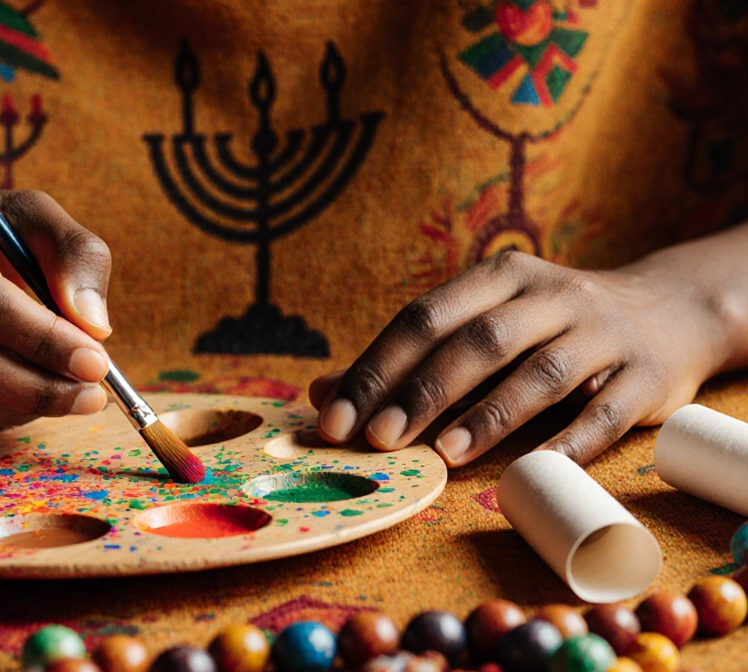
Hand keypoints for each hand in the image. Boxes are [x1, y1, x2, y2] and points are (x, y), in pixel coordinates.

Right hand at [0, 190, 111, 433]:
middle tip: (92, 394)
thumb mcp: (43, 224)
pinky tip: (26, 396)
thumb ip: (79, 259)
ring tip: (69, 396)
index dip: (39, 338)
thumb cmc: (3, 236)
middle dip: (36, 386)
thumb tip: (92, 325)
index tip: (96, 362)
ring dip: (20, 408)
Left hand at [309, 250, 741, 466]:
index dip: (376, 368)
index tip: (335, 418)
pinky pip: (603, 415)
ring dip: (489, 416)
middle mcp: (552, 296)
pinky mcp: (644, 378)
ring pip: (541, 374)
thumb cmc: (549, 327)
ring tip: (443, 454)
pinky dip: (567, 445)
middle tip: (378, 439)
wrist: (670, 312)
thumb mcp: (483, 323)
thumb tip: (323, 395)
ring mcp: (602, 335)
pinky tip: (531, 471)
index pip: (424, 318)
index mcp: (501, 277)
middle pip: (477, 341)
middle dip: (421, 391)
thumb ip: (409, 360)